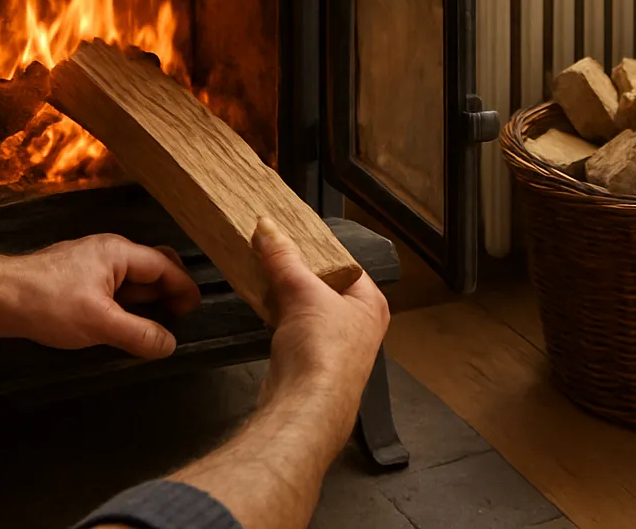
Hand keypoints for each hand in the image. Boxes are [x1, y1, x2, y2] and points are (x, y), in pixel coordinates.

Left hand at [0, 234, 200, 358]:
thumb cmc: (50, 305)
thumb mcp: (99, 324)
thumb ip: (139, 334)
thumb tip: (170, 344)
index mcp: (120, 252)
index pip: (165, 266)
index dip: (184, 287)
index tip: (195, 310)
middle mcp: (110, 251)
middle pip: (152, 266)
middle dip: (169, 289)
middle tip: (180, 316)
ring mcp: (91, 263)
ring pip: (131, 279)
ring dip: (146, 298)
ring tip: (156, 324)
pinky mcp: (75, 277)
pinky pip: (113, 286)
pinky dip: (127, 302)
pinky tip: (123, 323)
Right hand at [251, 217, 389, 452]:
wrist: (304, 407)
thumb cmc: (323, 354)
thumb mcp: (302, 290)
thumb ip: (284, 257)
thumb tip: (269, 229)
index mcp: (371, 304)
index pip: (346, 263)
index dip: (319, 250)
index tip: (294, 236)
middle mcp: (358, 326)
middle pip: (325, 286)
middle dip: (300, 273)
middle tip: (276, 253)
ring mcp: (335, 347)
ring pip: (309, 309)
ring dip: (288, 297)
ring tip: (267, 277)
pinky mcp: (311, 363)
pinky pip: (295, 330)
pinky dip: (280, 318)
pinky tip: (265, 310)